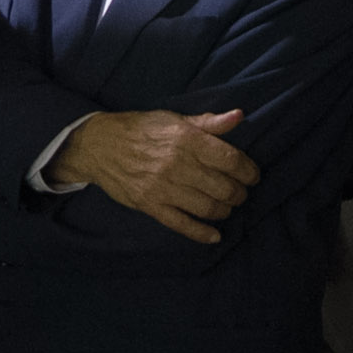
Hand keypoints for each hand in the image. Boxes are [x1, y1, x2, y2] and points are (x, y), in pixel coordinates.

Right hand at [47, 109, 258, 243]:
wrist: (99, 145)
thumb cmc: (141, 129)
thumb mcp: (174, 118)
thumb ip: (208, 123)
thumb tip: (239, 116)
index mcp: (186, 139)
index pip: (230, 159)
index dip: (248, 170)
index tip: (253, 176)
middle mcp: (177, 164)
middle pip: (223, 187)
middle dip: (239, 193)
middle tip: (241, 193)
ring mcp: (163, 188)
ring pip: (208, 207)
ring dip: (225, 210)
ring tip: (227, 206)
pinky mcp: (151, 205)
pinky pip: (182, 224)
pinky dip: (202, 234)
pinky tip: (215, 236)